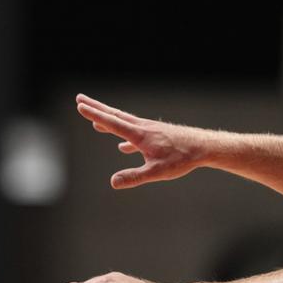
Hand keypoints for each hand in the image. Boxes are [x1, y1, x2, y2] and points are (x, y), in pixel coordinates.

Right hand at [75, 93, 209, 188]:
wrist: (202, 147)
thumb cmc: (181, 159)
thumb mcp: (157, 172)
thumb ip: (134, 177)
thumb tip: (113, 182)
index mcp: (139, 135)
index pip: (112, 123)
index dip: (95, 115)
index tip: (80, 106)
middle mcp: (142, 128)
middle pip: (114, 115)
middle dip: (96, 108)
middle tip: (79, 99)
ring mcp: (148, 130)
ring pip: (123, 122)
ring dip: (107, 119)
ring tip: (95, 119)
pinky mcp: (155, 135)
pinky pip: (134, 133)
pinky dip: (124, 136)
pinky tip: (122, 146)